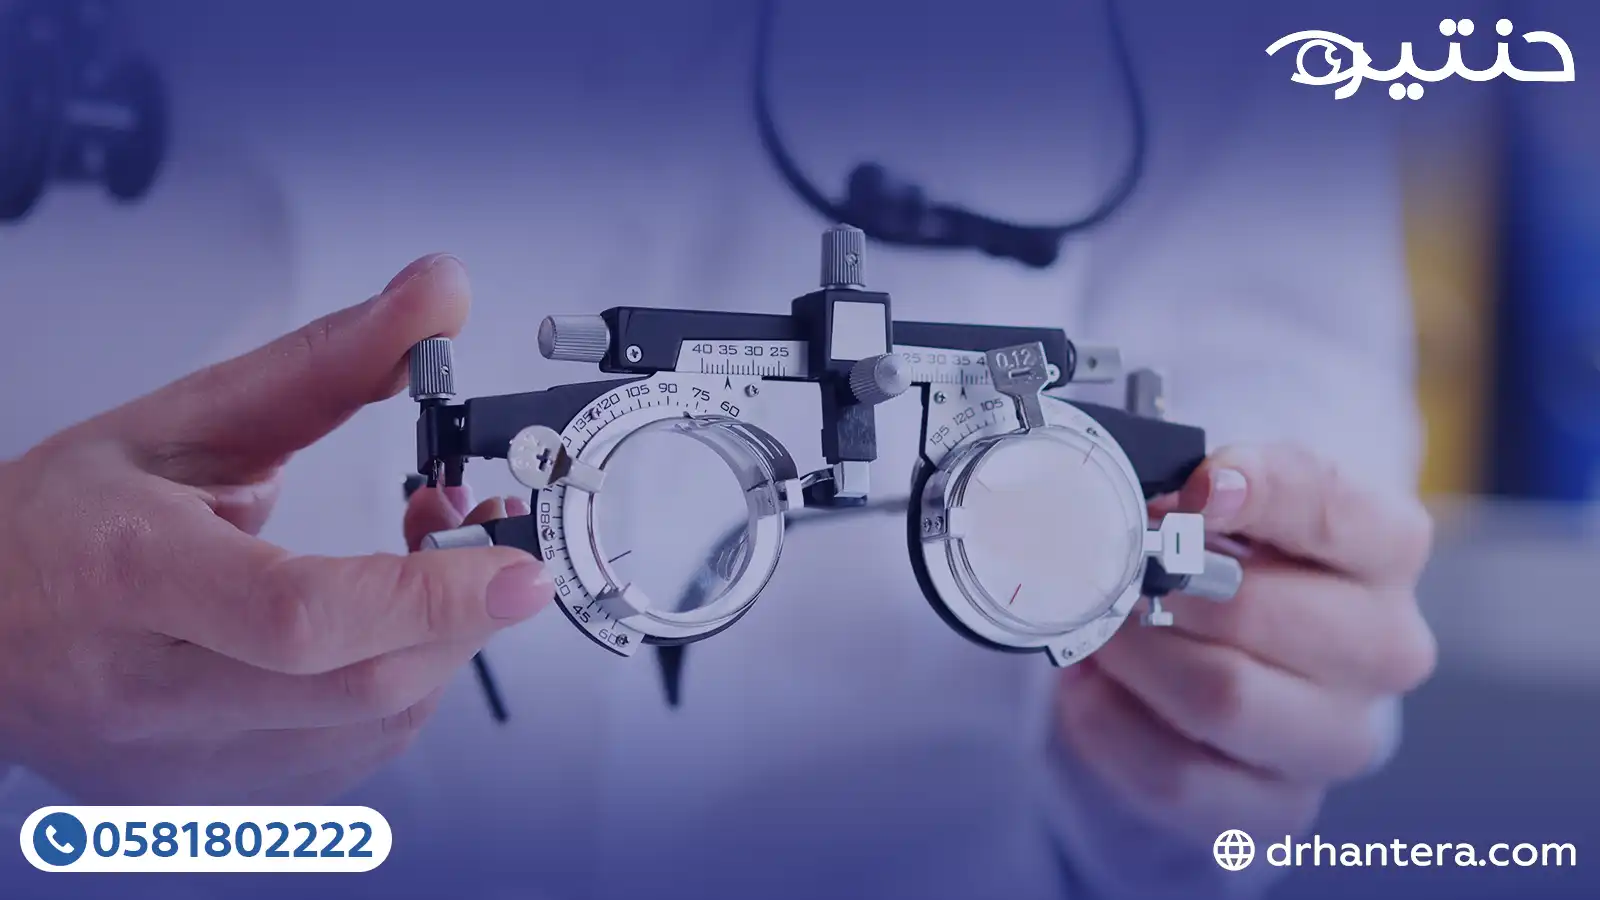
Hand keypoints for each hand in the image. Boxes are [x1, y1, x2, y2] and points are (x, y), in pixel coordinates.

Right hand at [0, 255, 552, 802]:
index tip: (516, 564)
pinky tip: (376, 637)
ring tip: (422, 573)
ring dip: (437, 649)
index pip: (300, 613)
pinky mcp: (205, 805)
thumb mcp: (180, 421)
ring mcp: (178, 766)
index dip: (428, 594)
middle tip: (487, 539)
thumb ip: (322, 364)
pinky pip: (345, 764)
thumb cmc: (57, 527)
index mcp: (130, 577)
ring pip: (369, 732)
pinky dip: (393, 694)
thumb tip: (437, 298)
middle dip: (464, 611)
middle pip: (359, 685)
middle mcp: (151, 692)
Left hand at [1055, 443, 1436, 845]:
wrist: (1231, 660)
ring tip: (1101, 629)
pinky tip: (1093, 690)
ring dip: (1134, 655)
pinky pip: (1179, 775)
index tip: (1191, 489)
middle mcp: (1385, 647)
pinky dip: (1113, 725)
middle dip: (1161, 586)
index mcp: (1387, 549)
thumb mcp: (1230, 500)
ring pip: (1219, 697)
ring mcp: (1340, 737)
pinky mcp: (1282, 807)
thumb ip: (1208, 486)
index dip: (1255, 489)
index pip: (1331, 508)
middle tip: (1111, 570)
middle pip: (1256, 611)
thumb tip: (1159, 498)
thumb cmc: (1234, 563)